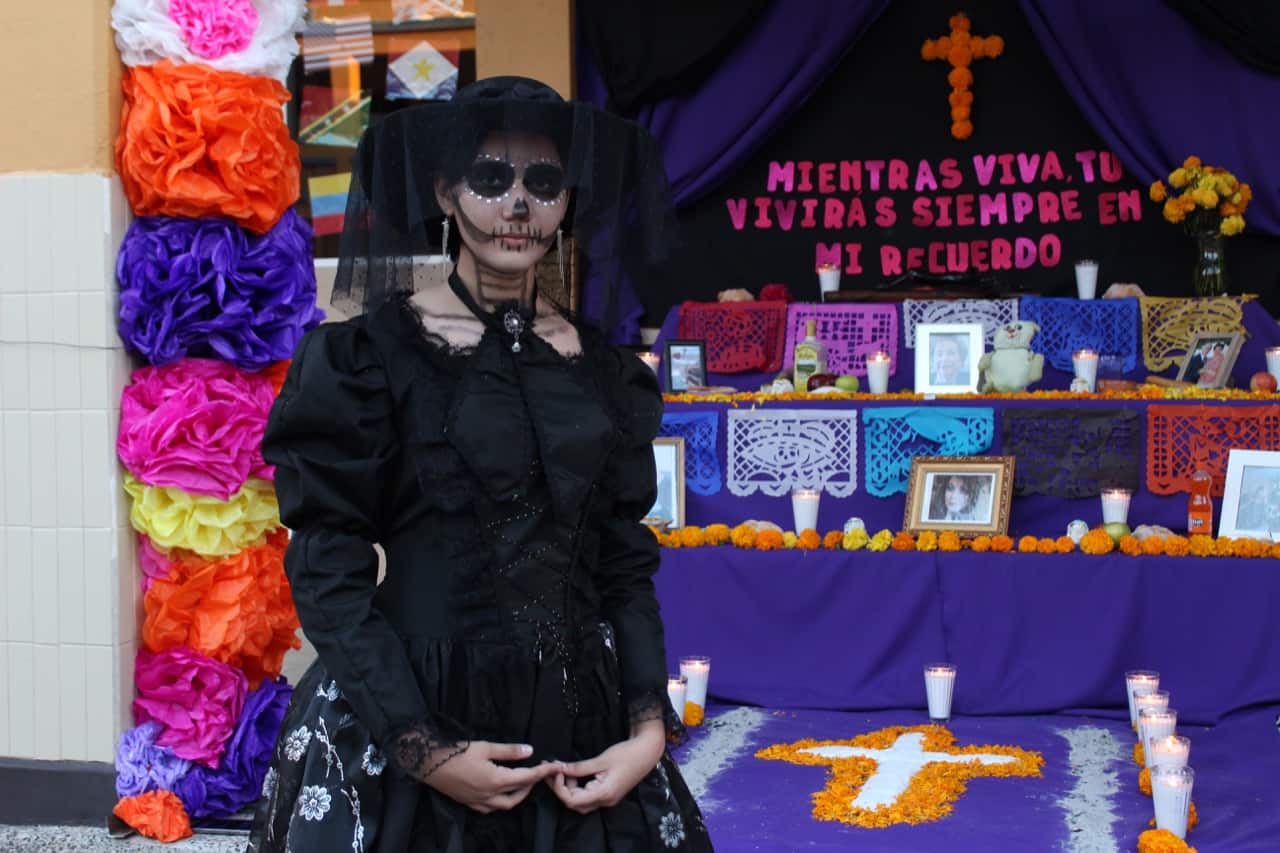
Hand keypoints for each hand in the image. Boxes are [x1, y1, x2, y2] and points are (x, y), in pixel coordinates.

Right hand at [423, 741, 558, 813]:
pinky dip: (502, 801)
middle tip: (539, 771)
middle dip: (532, 784)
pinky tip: (503, 791)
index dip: (542, 772)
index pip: (526, 777)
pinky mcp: (469, 804)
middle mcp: (489, 796)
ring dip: (518, 795)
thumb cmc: (457, 752)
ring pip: (506, 805)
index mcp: (495, 780)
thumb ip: (509, 751)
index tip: (555, 767)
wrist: (429, 764)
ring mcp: (479, 802)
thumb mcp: (485, 747)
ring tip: (524, 781)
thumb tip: (530, 751)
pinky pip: (491, 808)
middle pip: (518, 794)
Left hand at [547, 718, 665, 813]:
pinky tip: (573, 773)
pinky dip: (578, 786)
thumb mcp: (601, 759)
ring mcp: (607, 798)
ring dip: (569, 788)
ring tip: (563, 770)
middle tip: (553, 771)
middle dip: (561, 789)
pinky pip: (588, 795)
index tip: (556, 771)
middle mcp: (605, 801)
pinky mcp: (608, 793)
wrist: (648, 752)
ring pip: (581, 801)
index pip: (572, 801)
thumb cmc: (627, 754)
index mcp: (604, 794)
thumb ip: (579, 767)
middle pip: (575, 804)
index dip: (559, 788)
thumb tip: (559, 769)